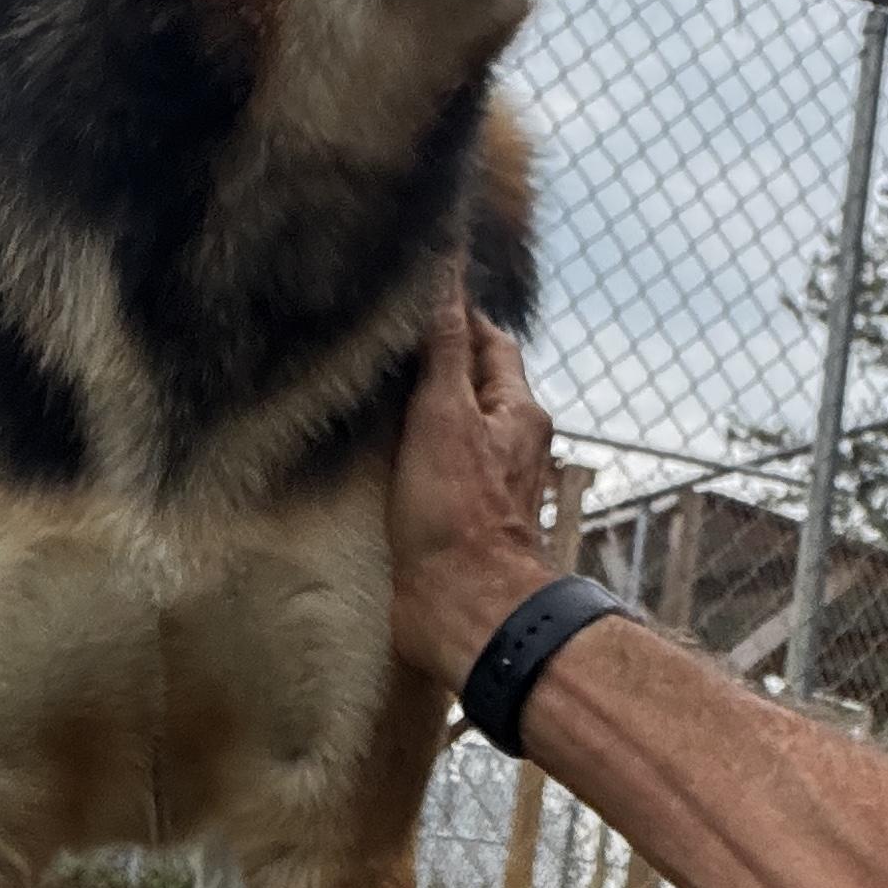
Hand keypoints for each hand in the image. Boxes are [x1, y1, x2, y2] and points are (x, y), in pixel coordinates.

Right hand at [387, 278, 556, 688]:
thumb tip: (446, 278)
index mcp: (517, 409)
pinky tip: (375, 451)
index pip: (487, 341)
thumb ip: (443, 347)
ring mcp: (484, 480)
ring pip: (450, 424)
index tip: (413, 296)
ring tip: (370, 389)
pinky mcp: (458, 514)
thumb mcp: (444, 414)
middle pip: (469, 381)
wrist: (464, 609)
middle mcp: (508, 441)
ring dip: (416, 407)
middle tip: (382, 339)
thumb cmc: (458, 514)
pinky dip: (408, 449)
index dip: (452, 315)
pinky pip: (434, 464)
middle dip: (431, 359)